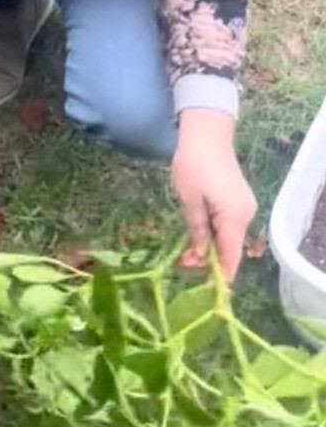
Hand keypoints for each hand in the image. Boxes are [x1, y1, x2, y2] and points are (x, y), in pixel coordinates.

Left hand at [173, 109, 256, 282]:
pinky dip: (213, 233)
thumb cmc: (193, 166)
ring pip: (227, 236)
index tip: (208, 290)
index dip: (221, 274)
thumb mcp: (190, 201)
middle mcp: (246, 215)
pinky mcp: (238, 201)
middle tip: (181, 264)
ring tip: (184, 254)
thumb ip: (197, 230)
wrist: (207, 135)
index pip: (231, 255)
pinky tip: (196, 236)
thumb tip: (199, 256)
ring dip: (208, 246)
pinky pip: (227, 224)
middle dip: (208, 260)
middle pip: (229, 247)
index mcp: (234, 217)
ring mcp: (244, 207)